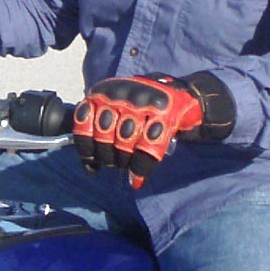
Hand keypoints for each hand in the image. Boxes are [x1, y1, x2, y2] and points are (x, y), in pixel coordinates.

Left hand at [73, 71, 234, 188]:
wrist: (186, 97)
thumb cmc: (145, 106)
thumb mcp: (117, 104)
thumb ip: (98, 121)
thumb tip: (84, 156)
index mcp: (105, 91)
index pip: (84, 122)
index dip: (85, 148)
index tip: (91, 164)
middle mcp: (122, 94)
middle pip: (104, 136)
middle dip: (107, 157)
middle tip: (114, 163)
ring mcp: (144, 103)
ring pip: (124, 144)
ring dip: (124, 162)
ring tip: (127, 166)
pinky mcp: (166, 115)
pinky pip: (147, 150)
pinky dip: (141, 168)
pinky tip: (136, 179)